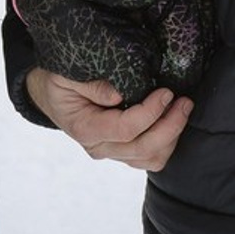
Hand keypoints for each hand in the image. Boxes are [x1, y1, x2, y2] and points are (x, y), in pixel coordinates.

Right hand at [26, 68, 191, 170]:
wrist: (50, 95)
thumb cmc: (58, 81)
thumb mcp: (67, 74)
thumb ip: (91, 84)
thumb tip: (118, 94)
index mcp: (86, 128)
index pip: (124, 130)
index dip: (150, 113)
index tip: (166, 93)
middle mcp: (99, 147)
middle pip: (143, 149)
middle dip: (170, 127)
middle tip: (185, 102)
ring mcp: (111, 152)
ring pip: (149, 159)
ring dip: (171, 137)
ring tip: (183, 109)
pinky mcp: (121, 151)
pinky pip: (148, 158)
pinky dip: (166, 143)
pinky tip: (172, 120)